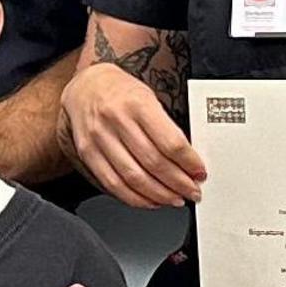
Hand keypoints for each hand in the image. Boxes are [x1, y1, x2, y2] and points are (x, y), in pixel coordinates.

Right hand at [63, 52, 203, 207]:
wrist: (86, 86)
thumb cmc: (121, 92)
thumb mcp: (149, 98)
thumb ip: (166, 127)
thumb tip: (187, 161)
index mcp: (138, 104)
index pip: (170, 142)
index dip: (189, 163)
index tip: (199, 172)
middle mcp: (117, 120)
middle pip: (154, 163)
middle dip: (178, 183)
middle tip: (192, 191)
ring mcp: (100, 138)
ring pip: (133, 178)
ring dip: (159, 194)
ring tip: (175, 199)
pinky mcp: (88, 153)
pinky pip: (113, 183)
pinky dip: (134, 198)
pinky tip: (149, 200)